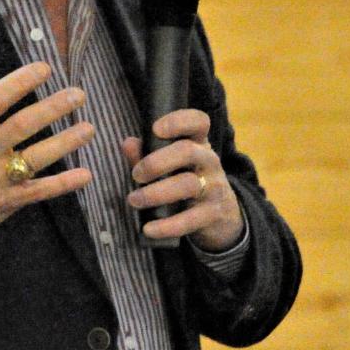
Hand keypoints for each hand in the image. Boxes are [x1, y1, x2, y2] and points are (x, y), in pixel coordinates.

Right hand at [0, 46, 93, 249]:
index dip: (21, 81)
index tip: (45, 68)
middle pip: (23, 125)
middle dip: (54, 108)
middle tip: (78, 94)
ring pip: (37, 158)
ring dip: (66, 143)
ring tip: (89, 128)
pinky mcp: (6, 201)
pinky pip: (39, 192)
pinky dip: (63, 184)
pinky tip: (85, 174)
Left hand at [124, 109, 243, 251]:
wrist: (221, 216)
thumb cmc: (185, 181)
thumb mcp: (169, 165)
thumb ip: (146, 154)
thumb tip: (128, 143)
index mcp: (198, 143)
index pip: (199, 121)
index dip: (179, 120)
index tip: (155, 129)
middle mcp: (209, 161)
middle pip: (188, 151)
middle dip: (156, 162)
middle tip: (136, 175)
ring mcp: (214, 187)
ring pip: (188, 184)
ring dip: (156, 193)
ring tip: (134, 200)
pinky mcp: (213, 214)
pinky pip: (190, 219)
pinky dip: (167, 225)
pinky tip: (148, 229)